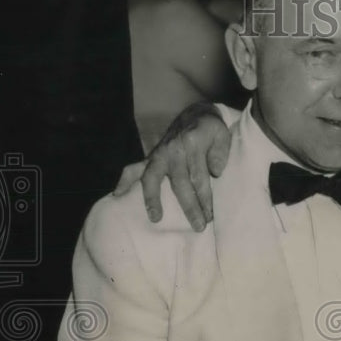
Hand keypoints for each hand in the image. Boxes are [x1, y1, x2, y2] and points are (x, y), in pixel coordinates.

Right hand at [113, 102, 230, 230]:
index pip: (199, 176)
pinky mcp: (150, 157)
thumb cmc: (211, 130)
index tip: (210, 216)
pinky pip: (133, 169)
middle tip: (199, 226)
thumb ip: (220, 153)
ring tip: (155, 218)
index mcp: (193, 144)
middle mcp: (173, 149)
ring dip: (152, 199)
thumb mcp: (222, 135)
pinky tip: (117, 196)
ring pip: (152, 178)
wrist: (195, 114)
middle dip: (189, 207)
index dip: (204, 198)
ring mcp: (159, 154)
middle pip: (180, 183)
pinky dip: (124, 182)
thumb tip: (215, 172)